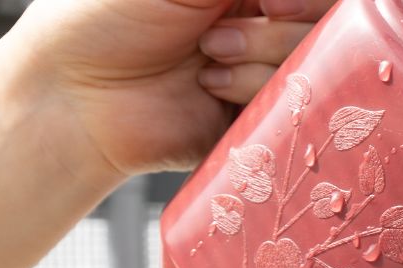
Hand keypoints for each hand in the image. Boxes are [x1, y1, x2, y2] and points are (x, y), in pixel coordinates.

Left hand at [7, 0, 333, 178]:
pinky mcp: (264, 120)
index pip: (316, 1)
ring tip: (207, 64)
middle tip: (219, 37)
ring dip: (257, 64)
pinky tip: (211, 91)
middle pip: (328, 30)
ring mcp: (269, 75)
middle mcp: (266, 29)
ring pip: (315, 69)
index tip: (271, 3)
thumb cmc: (108, 19)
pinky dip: (256, 96)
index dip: (306, 2)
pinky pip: (296, 112)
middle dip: (275, 33)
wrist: (75, 96)